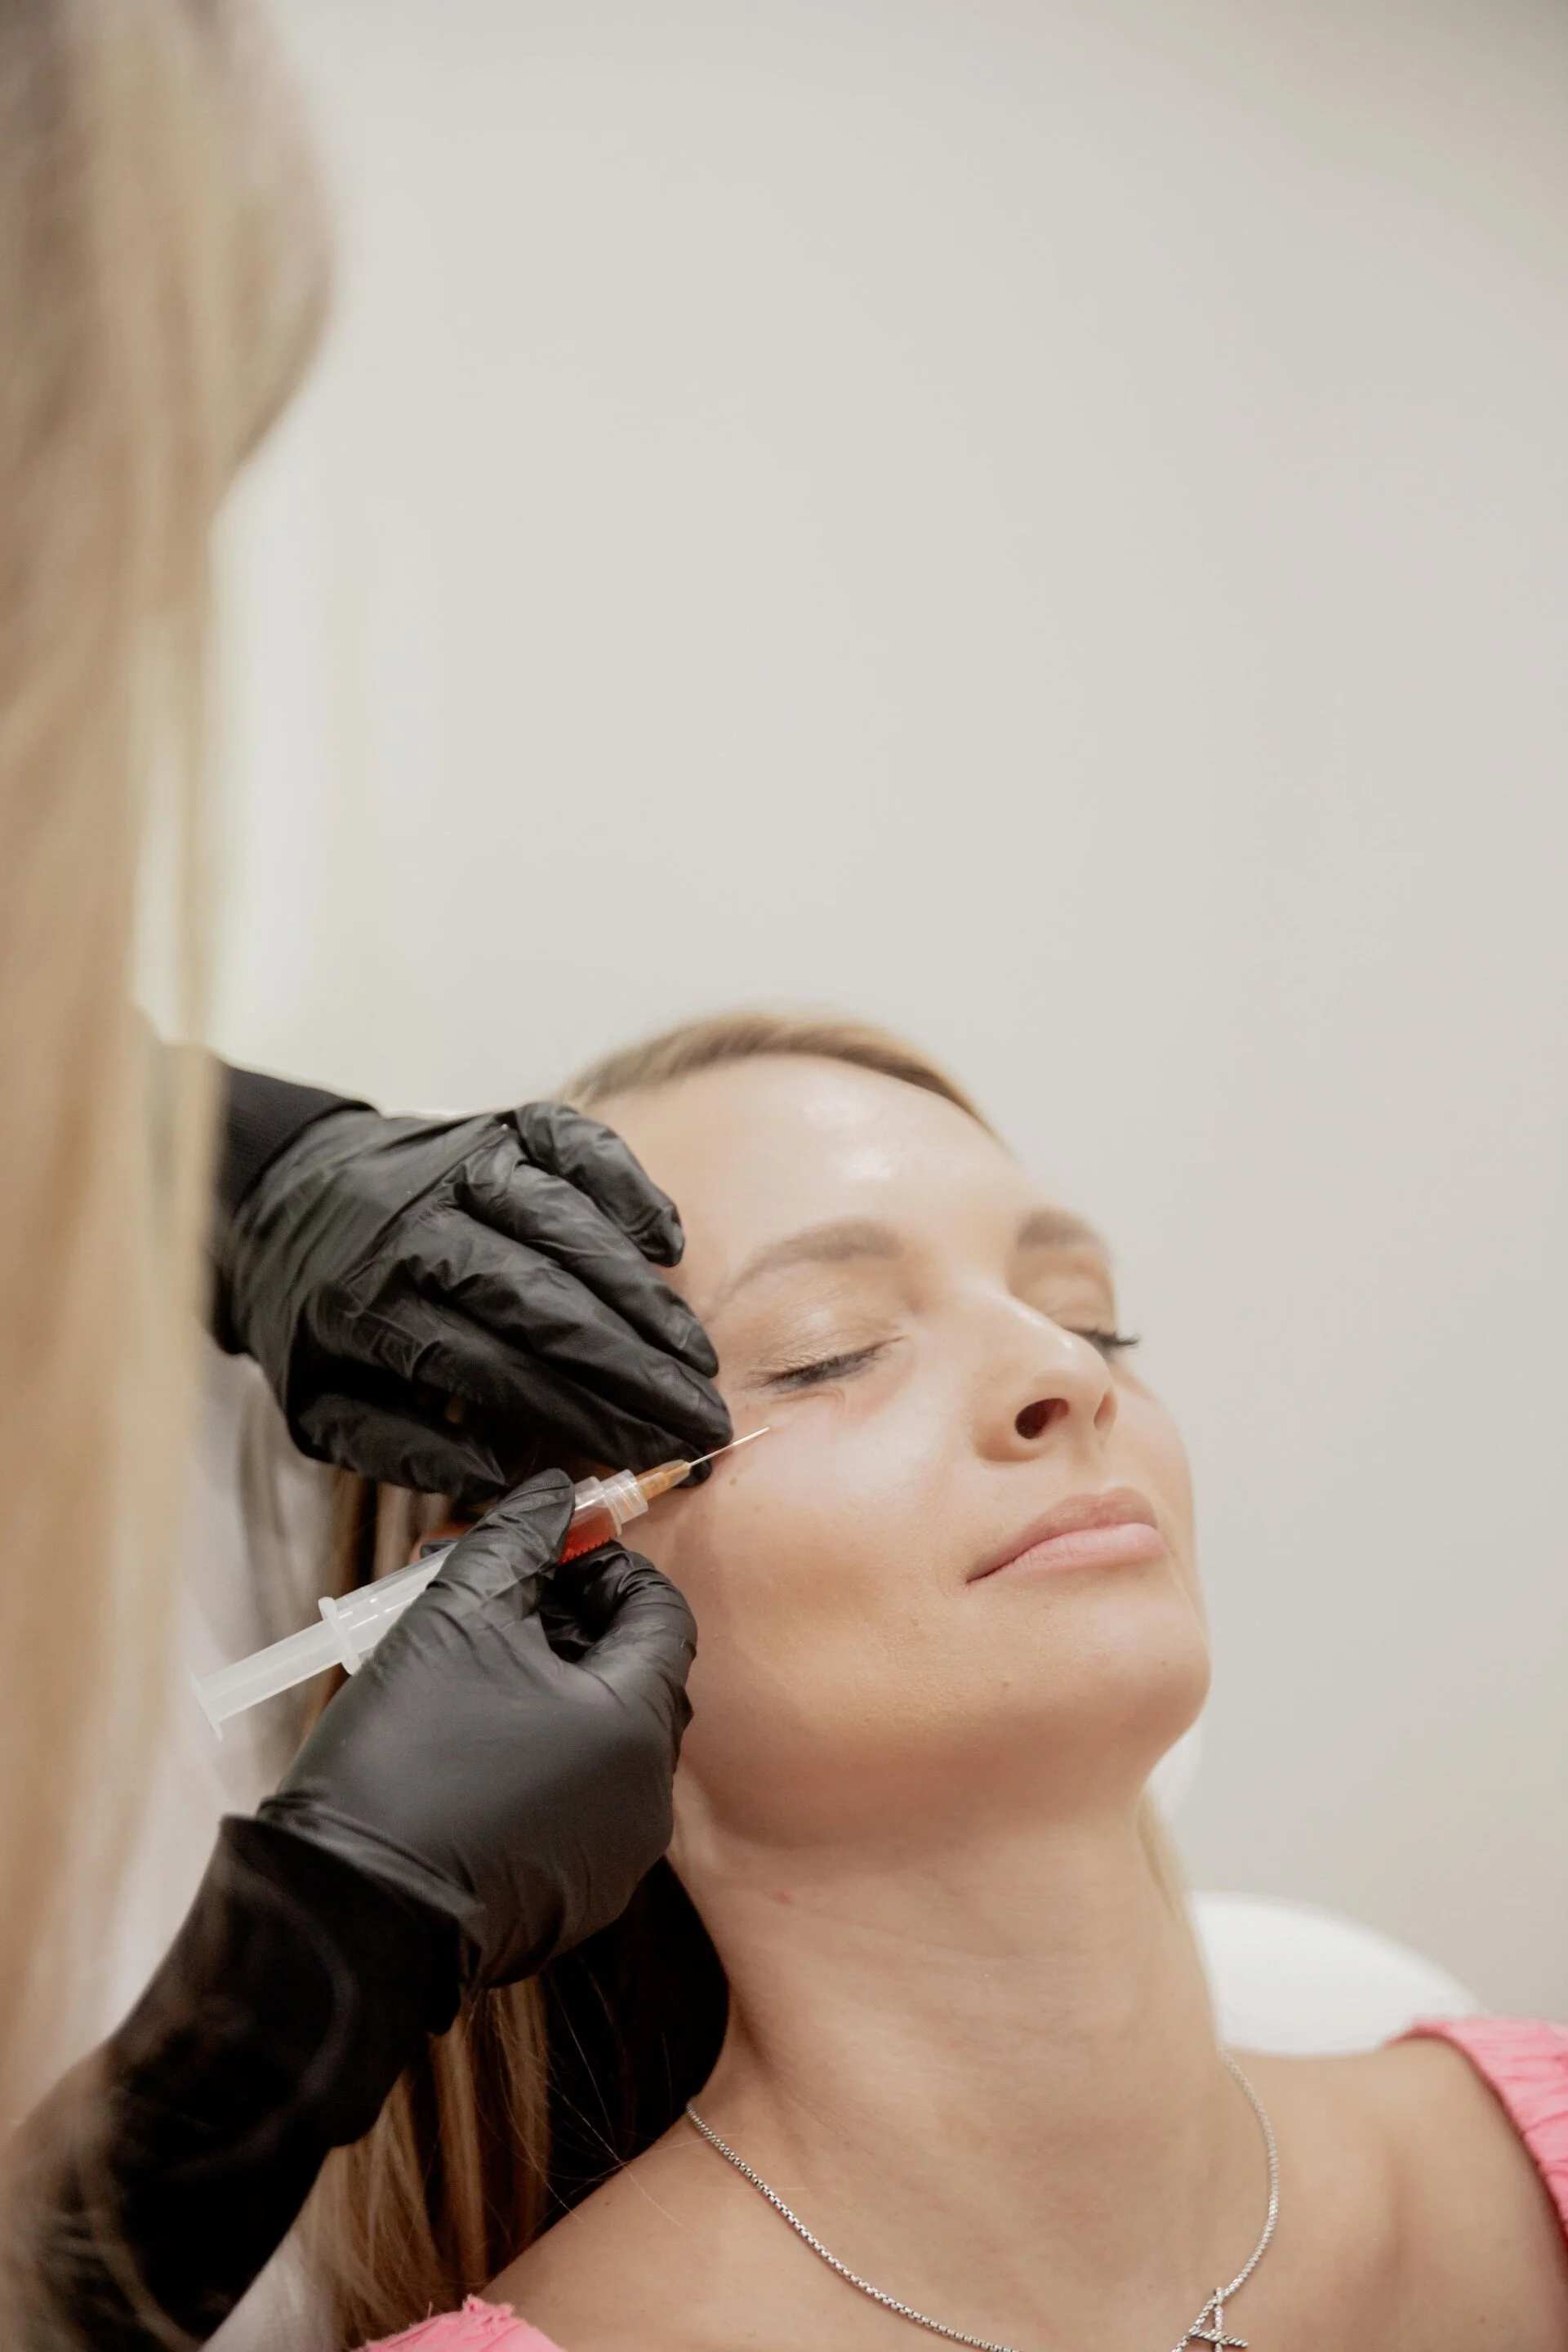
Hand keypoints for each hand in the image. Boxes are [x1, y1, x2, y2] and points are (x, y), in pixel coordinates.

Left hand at [216, 1098, 730, 1494]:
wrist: (284, 1195)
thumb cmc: (320, 1319)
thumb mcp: (323, 1407)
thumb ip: (405, 1452)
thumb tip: (505, 1478)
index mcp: (366, 1305)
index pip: (495, 1368)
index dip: (581, 1417)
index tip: (646, 1457)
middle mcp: (416, 1225)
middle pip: (543, 1300)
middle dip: (633, 1368)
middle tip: (698, 1419)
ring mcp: (462, 1164)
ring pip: (569, 1224)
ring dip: (644, 1297)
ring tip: (694, 1358)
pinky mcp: (498, 1126)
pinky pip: (577, 1146)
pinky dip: (628, 1188)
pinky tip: (667, 1243)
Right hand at [258, 1472, 697, 1987]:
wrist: (348, 1912)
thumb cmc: (405, 1759)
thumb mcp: (455, 1618)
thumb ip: (517, 1542)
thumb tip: (557, 1494)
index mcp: (635, 1723)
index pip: (661, 1613)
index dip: (604, 1568)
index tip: (544, 1554)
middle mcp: (646, 1795)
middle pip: (632, 1673)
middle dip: (565, 1620)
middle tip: (492, 1597)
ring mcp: (614, 1856)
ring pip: (600, 1737)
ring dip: (547, 1684)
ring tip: (466, 1661)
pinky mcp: (574, 1897)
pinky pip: (575, 1799)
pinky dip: (537, 1754)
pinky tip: (468, 1737)